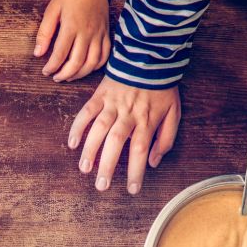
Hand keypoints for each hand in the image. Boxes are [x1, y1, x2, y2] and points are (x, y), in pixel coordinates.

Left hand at [34, 0, 109, 82]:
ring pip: (92, 63)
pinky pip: (105, 55)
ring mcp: (99, 34)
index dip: (52, 67)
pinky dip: (96, 66)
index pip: (60, 54)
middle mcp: (87, 33)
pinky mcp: (106, 33)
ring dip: (80, 74)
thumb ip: (45, 33)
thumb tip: (38, 53)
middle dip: (64, 74)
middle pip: (76, 63)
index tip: (46, 72)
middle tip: (56, 78)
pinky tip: (86, 69)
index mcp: (71, 27)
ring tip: (69, 77)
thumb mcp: (52, 10)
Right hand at [68, 77, 179, 193]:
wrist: (150, 56)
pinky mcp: (100, 95)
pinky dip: (78, 127)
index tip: (132, 190)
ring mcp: (113, 104)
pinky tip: (72, 143)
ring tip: (84, 169)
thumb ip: (166, 138)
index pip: (140, 150)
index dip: (136, 171)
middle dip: (108, 165)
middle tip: (101, 186)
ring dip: (90, 149)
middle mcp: (128, 114)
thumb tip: (154, 162)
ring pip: (99, 128)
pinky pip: (87, 111)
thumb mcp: (174, 112)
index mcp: (147, 120)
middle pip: (116, 142)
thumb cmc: (162, 88)